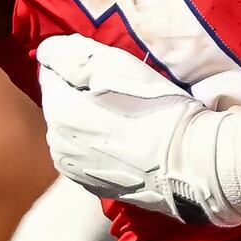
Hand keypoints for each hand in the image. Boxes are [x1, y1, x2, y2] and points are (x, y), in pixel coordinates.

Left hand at [33, 36, 240, 225]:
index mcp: (58, 113)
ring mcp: (74, 172)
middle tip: (123, 92)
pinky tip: (131, 142)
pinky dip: (103, 145)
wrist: (194, 162)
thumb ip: (71, 55)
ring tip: (130, 118)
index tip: (108, 68)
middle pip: (63, 106)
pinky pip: (90, 156)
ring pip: (75, 132)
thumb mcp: (114, 66)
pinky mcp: (95, 189)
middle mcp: (56, 146)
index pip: (52, 75)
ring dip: (92, 121)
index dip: (77, 66)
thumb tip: (47, 52)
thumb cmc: (157, 108)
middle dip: (83, 95)